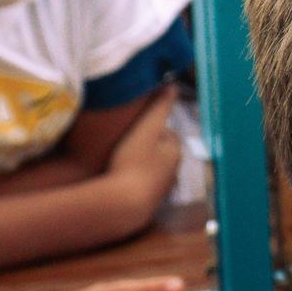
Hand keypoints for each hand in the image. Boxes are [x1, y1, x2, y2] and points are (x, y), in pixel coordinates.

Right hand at [107, 87, 180, 215]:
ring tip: (117, 162)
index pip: (166, 133)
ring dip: (137, 166)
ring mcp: (160, 190)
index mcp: (175, 152)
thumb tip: (171, 85)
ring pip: (150, 171)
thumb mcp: (146, 129)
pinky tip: (115, 182)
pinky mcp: (146, 205)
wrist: (123, 205)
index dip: (150, 127)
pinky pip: (139, 188)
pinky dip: (131, 183)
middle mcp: (173, 171)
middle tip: (123, 143)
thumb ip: (159, 107)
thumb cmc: (133, 163)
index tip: (133, 126)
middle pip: (159, 153)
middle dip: (145, 147)